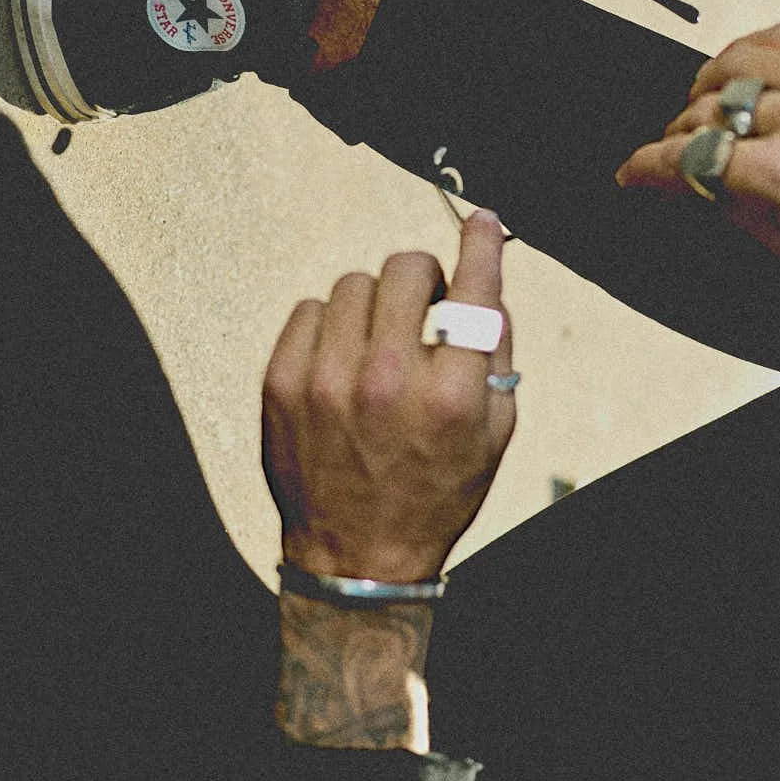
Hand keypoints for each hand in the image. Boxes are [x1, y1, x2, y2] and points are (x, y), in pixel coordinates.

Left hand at [262, 210, 515, 581]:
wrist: (358, 557)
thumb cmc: (434, 495)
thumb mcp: (495, 435)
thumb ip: (496, 357)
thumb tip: (485, 287)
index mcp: (452, 395)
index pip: (474, 290)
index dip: (481, 243)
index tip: (482, 223)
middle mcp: (389, 381)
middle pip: (406, 269)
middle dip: (423, 278)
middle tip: (425, 306)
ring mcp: (328, 381)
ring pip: (354, 283)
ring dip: (374, 303)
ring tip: (379, 341)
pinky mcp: (282, 384)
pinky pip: (309, 310)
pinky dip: (330, 325)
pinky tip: (342, 361)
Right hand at [615, 22, 779, 294]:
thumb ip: (736, 210)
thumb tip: (688, 185)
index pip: (683, 157)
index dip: (643, 169)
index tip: (630, 176)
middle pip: (701, 110)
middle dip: (677, 138)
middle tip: (676, 158)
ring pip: (731, 61)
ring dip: (706, 91)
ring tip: (708, 115)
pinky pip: (778, 36)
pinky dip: (748, 57)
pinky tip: (745, 79)